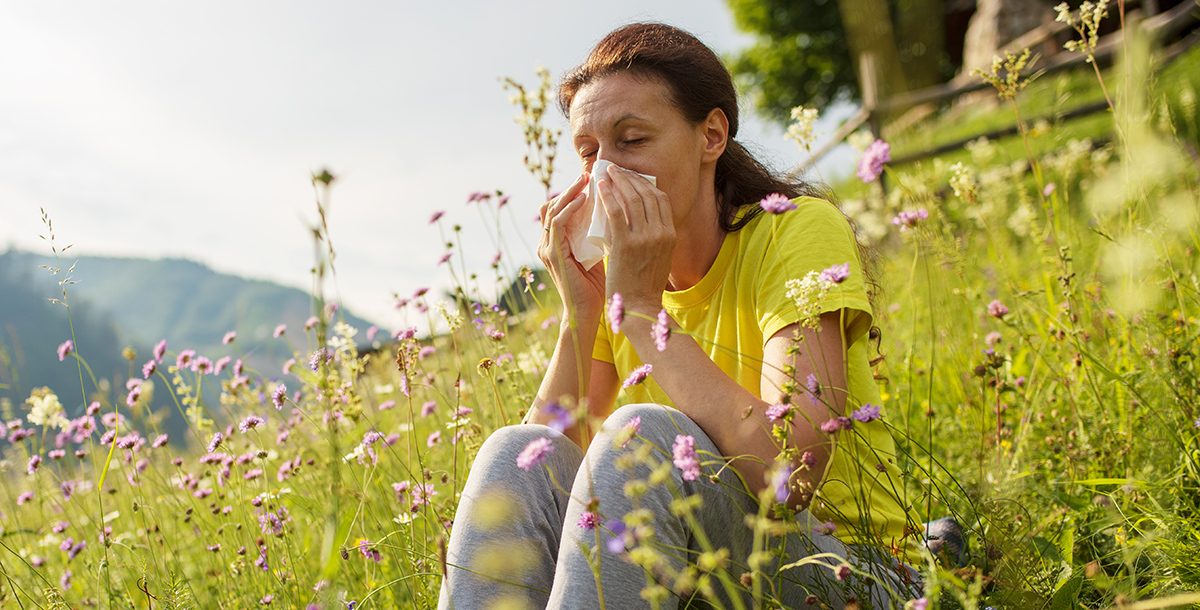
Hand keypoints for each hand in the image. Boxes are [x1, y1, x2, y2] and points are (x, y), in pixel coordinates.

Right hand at [538, 172, 606, 323]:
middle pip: (553, 204)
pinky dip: (569, 208)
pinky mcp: (551, 255)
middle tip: (591, 173)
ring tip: (588, 179)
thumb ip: (603, 234)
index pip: (561, 209)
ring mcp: (547, 248)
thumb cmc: (601, 286)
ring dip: (570, 191)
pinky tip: (585, 199)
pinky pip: (557, 223)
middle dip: (572, 187)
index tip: (597, 180)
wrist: (590, 313)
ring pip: (552, 209)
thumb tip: (622, 213)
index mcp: (558, 243)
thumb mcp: (601, 253)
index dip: (575, 192)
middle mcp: (547, 243)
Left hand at [596, 164, 674, 312]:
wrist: (638, 306)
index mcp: (670, 235)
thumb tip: (636, 213)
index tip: (632, 177)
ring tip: (607, 173)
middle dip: (630, 178)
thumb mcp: (658, 256)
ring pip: (631, 199)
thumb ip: (652, 235)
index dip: (646, 184)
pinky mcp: (625, 244)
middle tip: (616, 170)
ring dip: (618, 182)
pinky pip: (615, 212)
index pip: (660, 199)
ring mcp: (644, 238)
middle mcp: (660, 233)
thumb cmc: (644, 283)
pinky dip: (608, 196)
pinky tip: (600, 188)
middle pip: (647, 194)